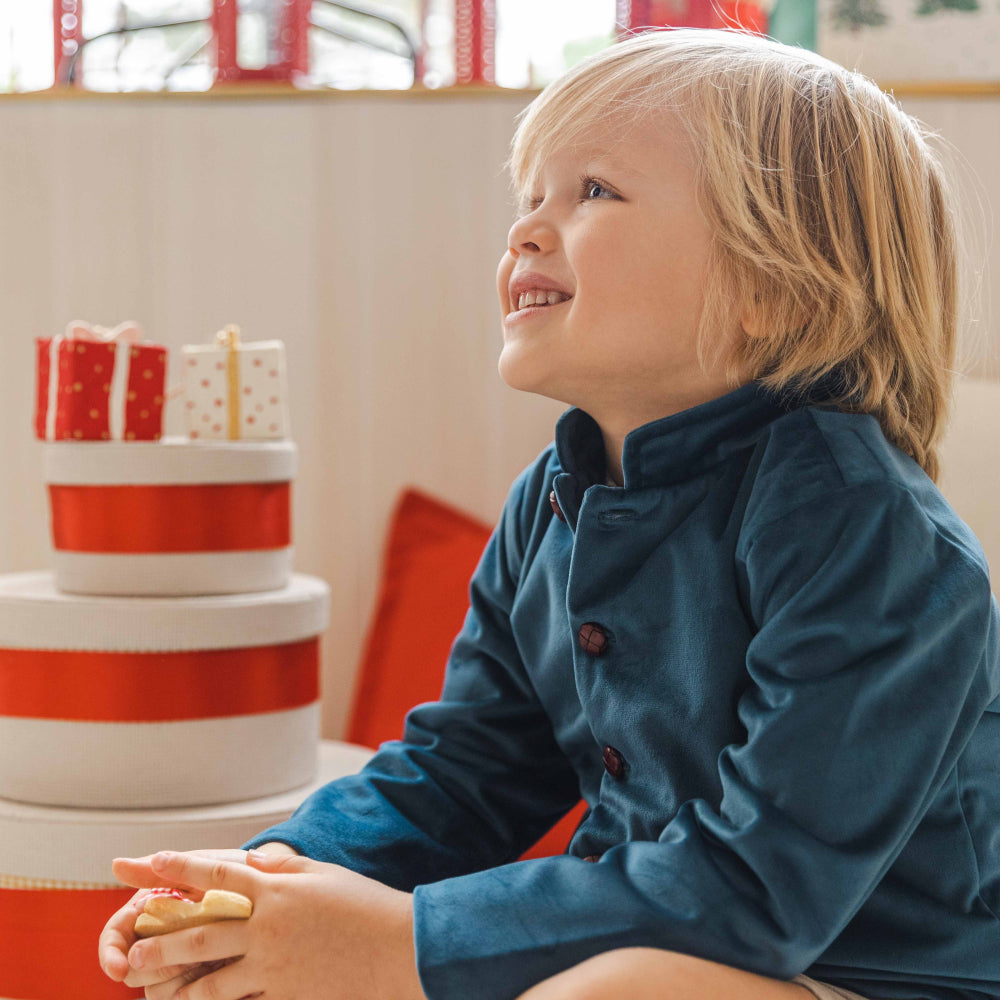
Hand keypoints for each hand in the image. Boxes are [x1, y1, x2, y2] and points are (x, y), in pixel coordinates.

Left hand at [119, 849, 425, 999]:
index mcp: (277, 890)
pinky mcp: (285, 995)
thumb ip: (285, 868)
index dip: (179, 866)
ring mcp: (274, 967)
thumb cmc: (366, 905)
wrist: (399, 948)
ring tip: (149, 989)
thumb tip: (253, 862)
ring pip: (211, 981)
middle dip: (161, 941)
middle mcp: (268, 927)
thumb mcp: (324, 875)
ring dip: (176, 985)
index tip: (148, 861)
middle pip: (201, 934)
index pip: (216, 873)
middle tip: (130, 950)